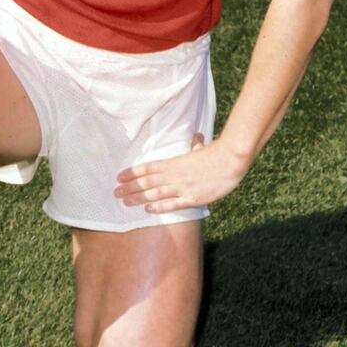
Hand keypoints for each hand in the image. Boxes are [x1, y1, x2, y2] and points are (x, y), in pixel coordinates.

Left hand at [114, 134, 248, 212]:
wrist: (230, 161)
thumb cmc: (217, 155)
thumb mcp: (203, 149)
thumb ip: (195, 146)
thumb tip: (196, 136)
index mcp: (175, 162)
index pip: (148, 167)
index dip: (132, 172)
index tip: (119, 176)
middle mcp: (175, 175)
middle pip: (147, 181)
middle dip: (130, 187)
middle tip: (115, 192)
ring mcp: (183, 187)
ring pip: (155, 193)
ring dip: (138, 197)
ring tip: (124, 201)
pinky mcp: (193, 198)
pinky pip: (172, 204)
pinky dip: (159, 207)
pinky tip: (147, 209)